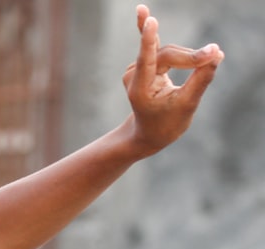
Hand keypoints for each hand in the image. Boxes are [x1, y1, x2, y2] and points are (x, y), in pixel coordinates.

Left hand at [122, 4, 223, 155]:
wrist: (149, 133)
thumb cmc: (167, 124)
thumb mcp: (187, 105)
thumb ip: (201, 79)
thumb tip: (216, 54)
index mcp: (140, 88)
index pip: (148, 59)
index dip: (150, 39)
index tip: (151, 21)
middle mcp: (133, 75)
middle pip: (167, 54)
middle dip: (192, 57)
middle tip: (216, 55)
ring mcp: (136, 69)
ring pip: (169, 52)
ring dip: (187, 57)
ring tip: (205, 60)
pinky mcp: (143, 64)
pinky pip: (153, 44)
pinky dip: (151, 29)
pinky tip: (142, 11)